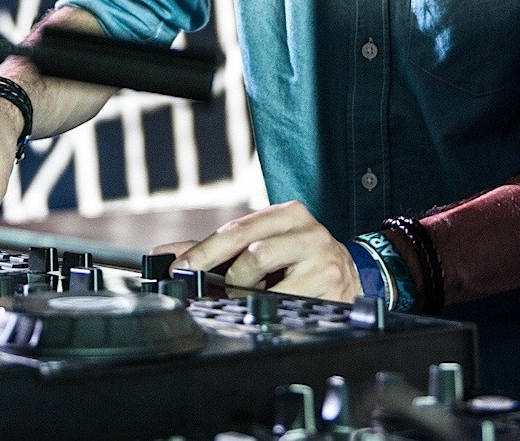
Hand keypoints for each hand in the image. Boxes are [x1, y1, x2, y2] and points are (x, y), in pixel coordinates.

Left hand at [170, 201, 359, 301]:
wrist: (353, 277)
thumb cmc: (298, 262)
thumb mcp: (264, 246)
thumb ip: (217, 249)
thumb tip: (167, 254)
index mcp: (288, 214)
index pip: (236, 228)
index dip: (202, 250)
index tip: (178, 268)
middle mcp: (306, 229)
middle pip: (248, 247)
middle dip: (216, 270)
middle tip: (200, 286)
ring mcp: (320, 256)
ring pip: (262, 268)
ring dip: (245, 289)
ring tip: (251, 293)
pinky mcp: (330, 284)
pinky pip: (282, 298)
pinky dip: (267, 305)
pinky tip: (271, 303)